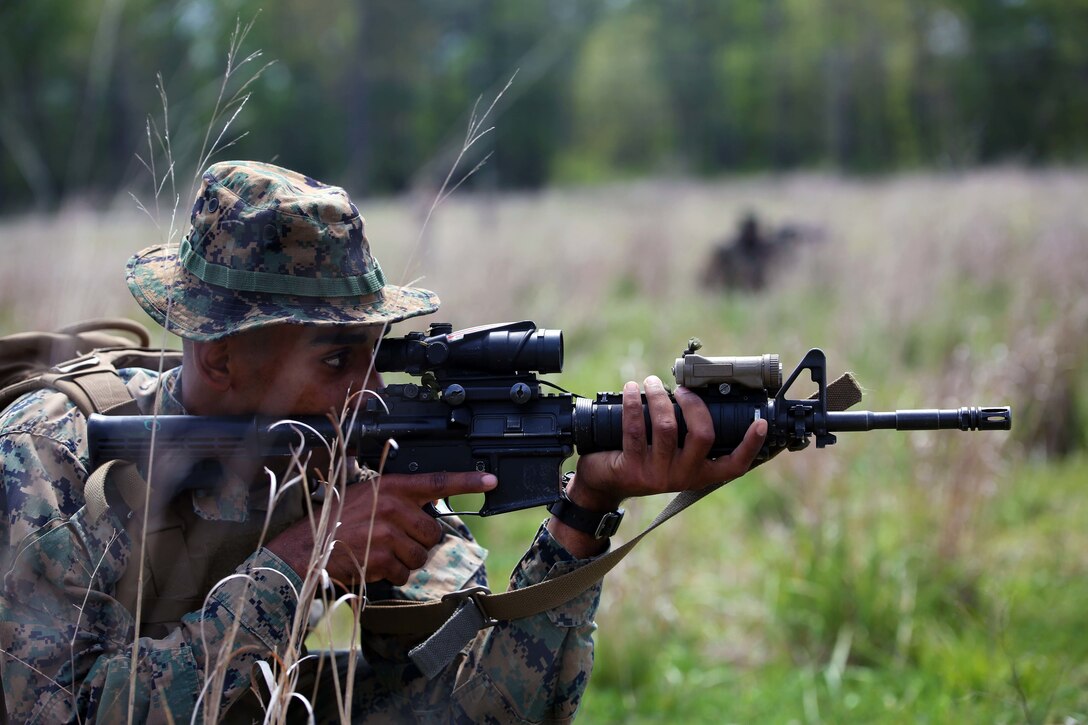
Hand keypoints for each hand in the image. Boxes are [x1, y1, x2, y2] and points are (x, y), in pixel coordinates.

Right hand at [266, 471, 496, 585]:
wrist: (305, 549)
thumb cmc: (335, 522)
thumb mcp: (366, 498)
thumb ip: (397, 500)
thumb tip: (426, 512)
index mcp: (391, 487)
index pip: (437, 481)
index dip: (468, 481)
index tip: (491, 480)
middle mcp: (393, 506)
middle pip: (433, 531)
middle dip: (419, 541)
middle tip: (393, 540)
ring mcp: (388, 532)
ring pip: (421, 555)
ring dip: (405, 560)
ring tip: (379, 552)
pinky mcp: (383, 557)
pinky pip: (404, 572)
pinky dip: (392, 574)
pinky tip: (372, 564)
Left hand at [550, 375, 766, 554]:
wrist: (604, 483)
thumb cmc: (643, 458)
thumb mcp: (672, 452)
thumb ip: (688, 434)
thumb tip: (700, 392)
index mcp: (700, 473)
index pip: (734, 465)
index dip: (750, 445)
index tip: (760, 423)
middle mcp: (683, 477)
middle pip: (702, 435)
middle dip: (693, 403)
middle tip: (680, 388)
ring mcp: (658, 475)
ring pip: (667, 428)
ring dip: (659, 397)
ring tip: (649, 382)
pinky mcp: (632, 469)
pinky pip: (635, 430)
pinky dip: (633, 404)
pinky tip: (630, 390)